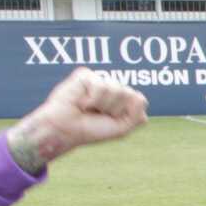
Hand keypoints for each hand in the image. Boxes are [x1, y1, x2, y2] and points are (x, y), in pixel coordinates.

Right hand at [13, 69, 147, 161]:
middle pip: (130, 94)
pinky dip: (92, 100)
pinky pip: (100, 86)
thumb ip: (137, 115)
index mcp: (123, 99)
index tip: (111, 120)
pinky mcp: (85, 75)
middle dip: (115, 110)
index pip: (140, 100)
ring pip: (117, 89)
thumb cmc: (92, 129)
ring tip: (89, 109)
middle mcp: (113, 87)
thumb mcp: (122, 129)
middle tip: (98, 115)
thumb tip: (138, 96)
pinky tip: (81, 102)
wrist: (65, 130)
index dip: (127, 115)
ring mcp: (99, 80)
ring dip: (103, 105)